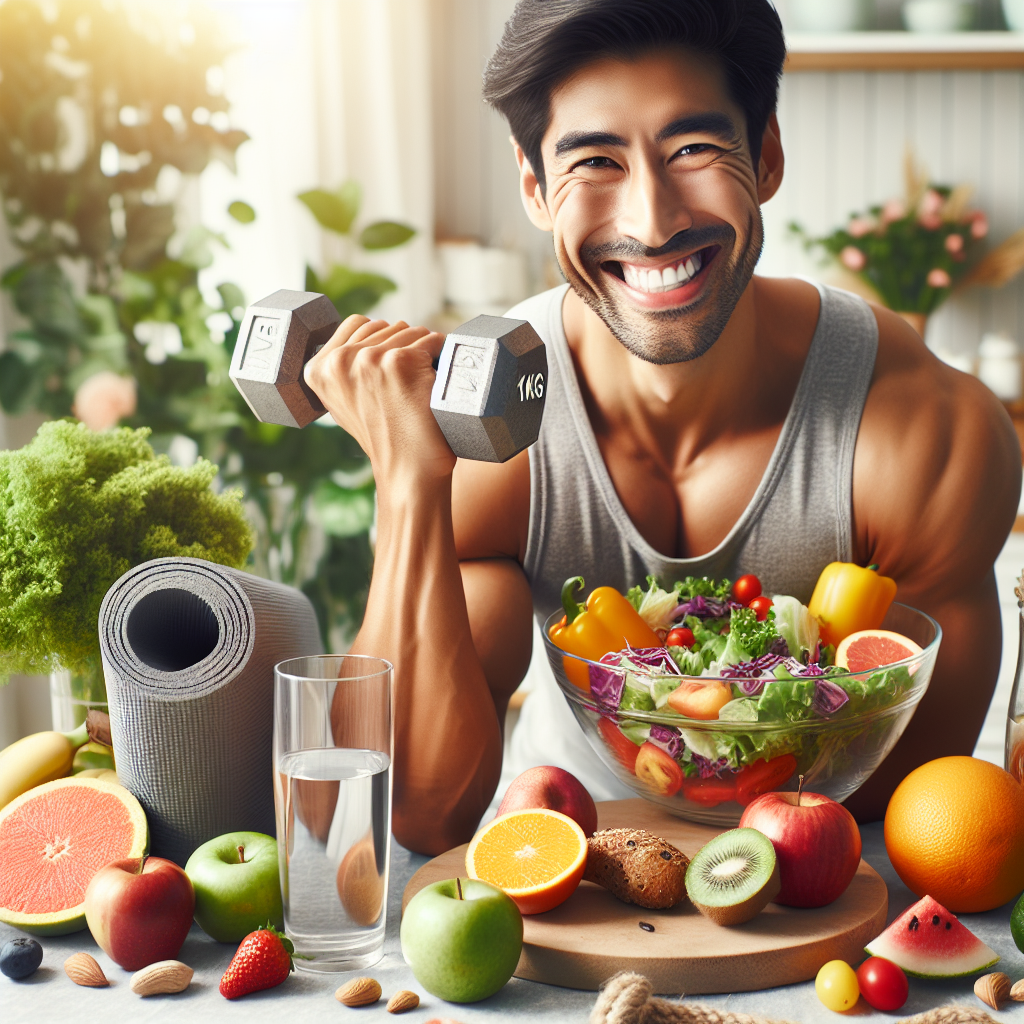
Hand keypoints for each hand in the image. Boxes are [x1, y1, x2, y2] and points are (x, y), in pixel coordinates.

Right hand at [304, 314, 453, 479]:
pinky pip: (432, 340)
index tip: (390, 371)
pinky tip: (436, 382)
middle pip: (386, 326)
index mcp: (318, 369)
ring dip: (423, 352)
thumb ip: (343, 368)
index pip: (357, 324)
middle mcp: (340, 361)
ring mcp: (370, 359)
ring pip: (410, 331)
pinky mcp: (400, 362)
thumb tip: (363, 334)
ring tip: (419, 387)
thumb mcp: (345, 402)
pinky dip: (441, 356)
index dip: (381, 341)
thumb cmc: (383, 436)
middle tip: (407, 385)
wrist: (407, 471)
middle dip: (403, 347)